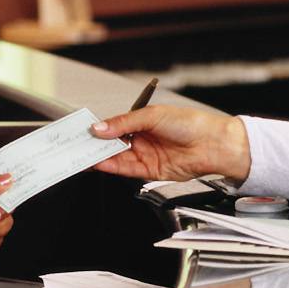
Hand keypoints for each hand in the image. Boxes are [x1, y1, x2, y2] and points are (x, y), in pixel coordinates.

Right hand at [89, 104, 251, 183]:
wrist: (212, 145)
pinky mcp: (149, 171)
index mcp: (141, 121)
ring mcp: (144, 154)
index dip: (97, 129)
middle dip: (94, 145)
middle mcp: (141, 138)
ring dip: (99, 157)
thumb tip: (100, 128)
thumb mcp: (152, 116)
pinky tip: (99, 163)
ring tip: (83, 155)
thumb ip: (124, 123)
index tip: (81, 131)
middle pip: (111, 143)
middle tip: (76, 145)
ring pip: (115, 157)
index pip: (113, 125)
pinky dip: (111, 167)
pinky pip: (125, 169)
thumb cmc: (190, 124)